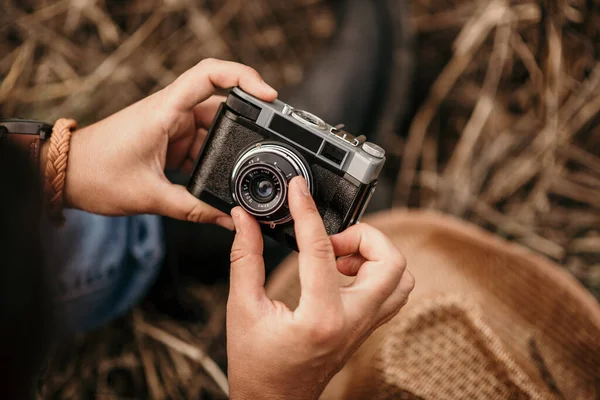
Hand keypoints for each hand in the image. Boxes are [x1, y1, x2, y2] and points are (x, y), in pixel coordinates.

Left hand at [59, 58, 276, 228]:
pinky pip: (202, 146)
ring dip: (226, 153)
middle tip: (262, 149)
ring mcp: (172, 126)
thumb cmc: (95, 174)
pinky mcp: (170, 141)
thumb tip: (230, 220)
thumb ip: (194, 210)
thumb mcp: (150, 197)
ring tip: (236, 176)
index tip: (268, 95)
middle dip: (244, 128)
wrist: (65, 175)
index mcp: (165, 110)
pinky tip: (217, 182)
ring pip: (214, 131)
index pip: (209, 75)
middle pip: (221, 107)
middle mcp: (172, 112)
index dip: (243, 77)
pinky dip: (212, 163)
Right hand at [226, 177, 414, 399]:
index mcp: (320, 317)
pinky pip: (391, 294)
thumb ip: (245, 259)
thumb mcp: (242, 308)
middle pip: (390, 262)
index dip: (307, 211)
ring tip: (339, 254)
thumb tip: (245, 220)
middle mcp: (352, 322)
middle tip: (330, 237)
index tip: (298, 190)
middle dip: (362, 235)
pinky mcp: (364, 329)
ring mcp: (364, 328)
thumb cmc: (257, 365)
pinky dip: (376, 273)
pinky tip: (343, 271)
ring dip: (375, 255)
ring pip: (400, 278)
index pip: (321, 249)